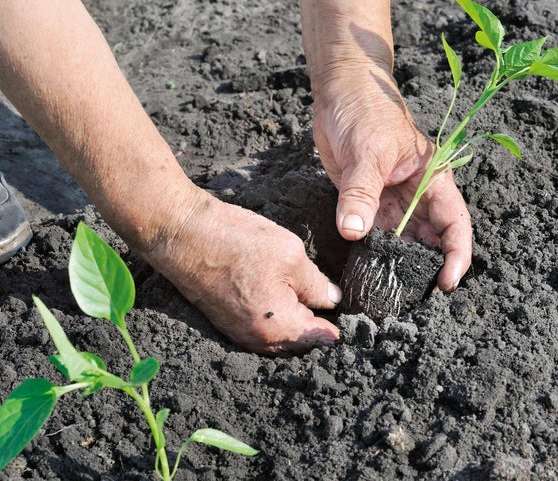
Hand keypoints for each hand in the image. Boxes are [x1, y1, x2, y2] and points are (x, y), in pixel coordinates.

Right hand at [144, 190, 340, 354]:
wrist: (181, 234)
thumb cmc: (236, 241)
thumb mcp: (291, 255)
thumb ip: (317, 284)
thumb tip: (333, 300)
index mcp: (279, 327)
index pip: (321, 339)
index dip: (341, 327)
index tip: (356, 318)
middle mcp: (258, 340)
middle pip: (301, 345)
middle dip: (320, 329)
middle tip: (336, 306)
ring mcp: (240, 334)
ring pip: (282, 339)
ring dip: (298, 325)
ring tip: (314, 302)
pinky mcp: (228, 322)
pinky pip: (263, 331)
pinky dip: (278, 321)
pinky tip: (286, 299)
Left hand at [311, 62, 472, 291]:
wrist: (339, 91)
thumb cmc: (365, 110)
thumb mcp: (366, 151)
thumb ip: (360, 193)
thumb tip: (353, 232)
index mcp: (434, 179)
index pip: (455, 224)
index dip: (457, 256)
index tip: (447, 284)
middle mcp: (418, 195)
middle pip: (433, 240)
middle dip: (429, 269)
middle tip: (415, 300)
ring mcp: (394, 201)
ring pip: (404, 242)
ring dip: (399, 265)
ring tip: (392, 294)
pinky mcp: (369, 203)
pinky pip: (375, 235)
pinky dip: (374, 254)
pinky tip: (368, 273)